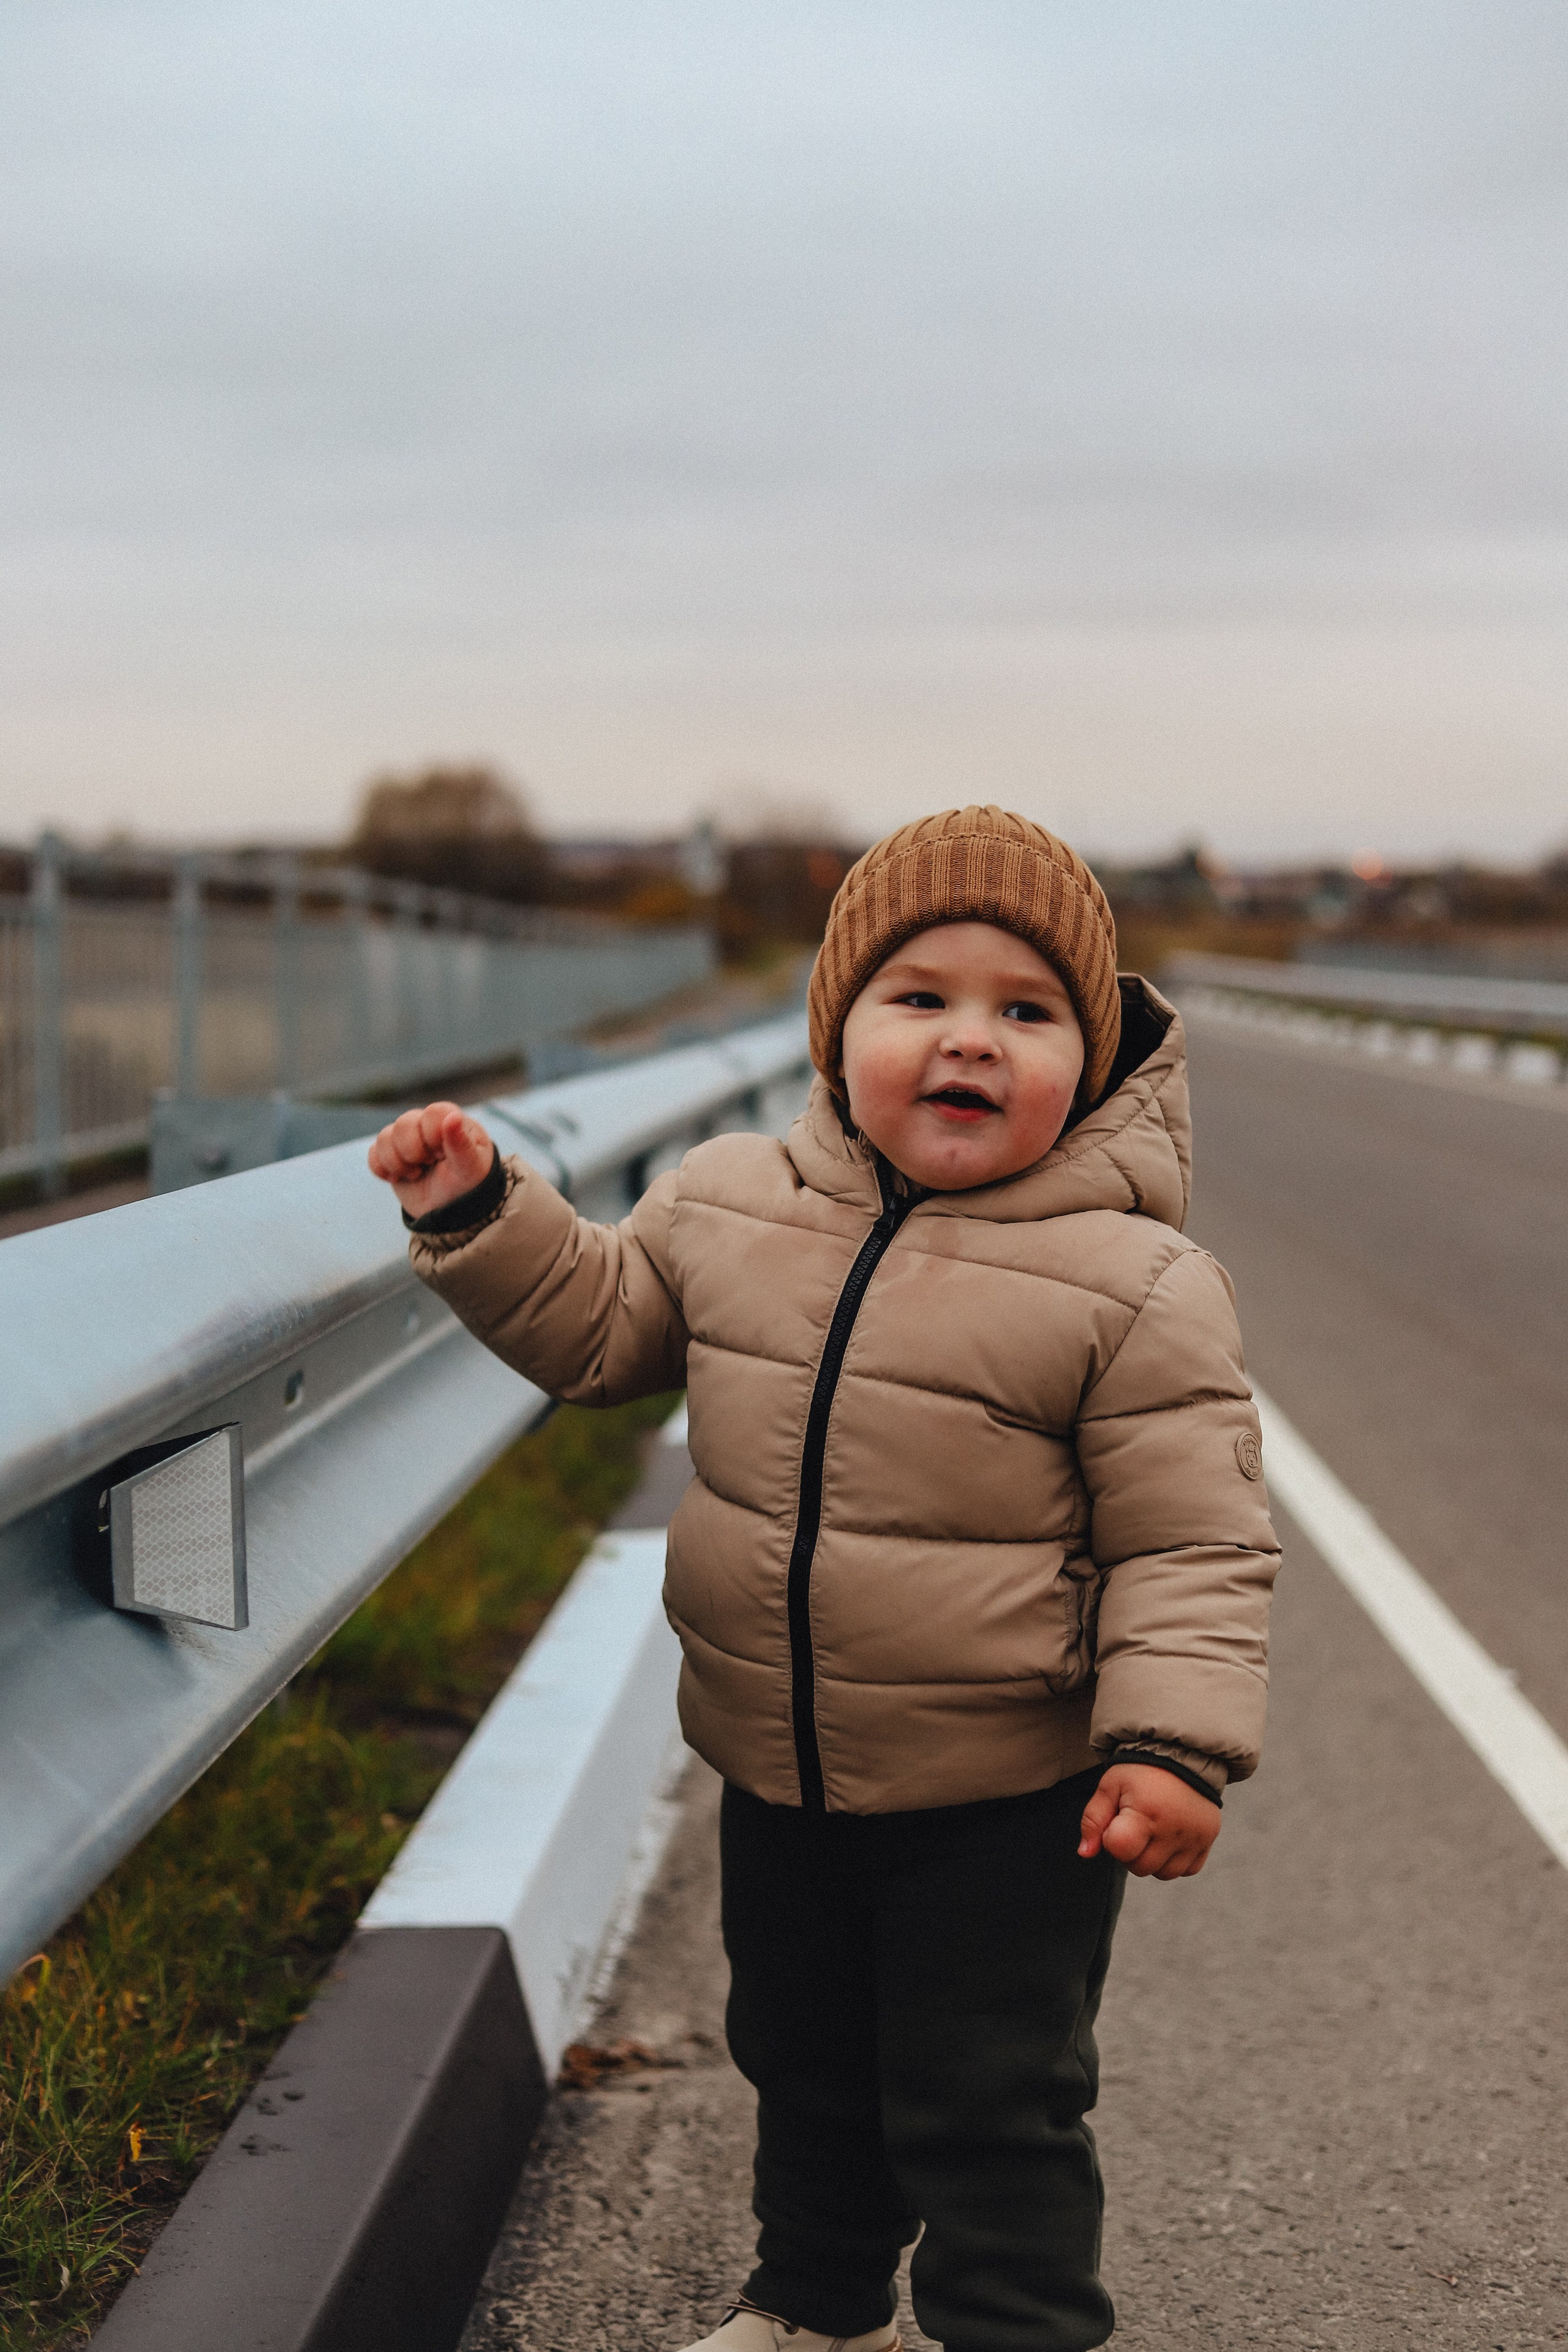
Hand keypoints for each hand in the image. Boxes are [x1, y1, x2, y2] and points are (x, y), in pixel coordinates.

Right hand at [367, 1101, 493, 1221]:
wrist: (450, 1212)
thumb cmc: (468, 1186)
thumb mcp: (469, 1169)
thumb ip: (461, 1143)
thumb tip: (452, 1116)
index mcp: (451, 1121)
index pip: (433, 1113)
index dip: (433, 1136)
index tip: (442, 1156)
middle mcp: (426, 1125)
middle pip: (404, 1124)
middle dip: (413, 1152)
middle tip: (429, 1165)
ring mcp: (406, 1140)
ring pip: (384, 1137)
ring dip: (397, 1162)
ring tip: (415, 1174)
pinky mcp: (391, 1155)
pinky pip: (373, 1153)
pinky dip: (382, 1169)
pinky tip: (398, 1178)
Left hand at [1077, 1762, 1220, 1879]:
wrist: (1182, 1754)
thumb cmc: (1141, 1771)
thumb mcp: (1110, 1785)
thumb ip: (1093, 1820)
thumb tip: (1085, 1853)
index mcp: (1147, 1811)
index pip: (1120, 1849)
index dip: (1111, 1838)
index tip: (1118, 1820)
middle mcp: (1174, 1829)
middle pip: (1140, 1868)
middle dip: (1130, 1851)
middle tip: (1135, 1824)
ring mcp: (1194, 1838)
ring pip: (1164, 1874)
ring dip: (1152, 1859)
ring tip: (1152, 1831)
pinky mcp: (1208, 1841)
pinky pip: (1187, 1870)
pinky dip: (1175, 1860)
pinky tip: (1170, 1838)